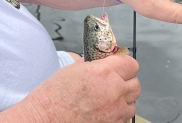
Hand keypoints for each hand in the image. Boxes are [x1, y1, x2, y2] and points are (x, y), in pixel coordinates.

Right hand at [0, 55, 139, 121]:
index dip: (125, 65)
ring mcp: (115, 112)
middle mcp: (113, 91)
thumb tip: (104, 65)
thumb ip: (95, 66)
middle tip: (114, 82)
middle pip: (136, 84)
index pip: (131, 64)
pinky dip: (117, 114)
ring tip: (107, 99)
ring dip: (123, 100)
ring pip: (132, 103)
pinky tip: (103, 111)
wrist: (45, 118)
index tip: (120, 66)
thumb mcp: (74, 70)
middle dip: (126, 82)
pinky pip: (124, 118)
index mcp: (103, 73)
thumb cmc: (53, 95)